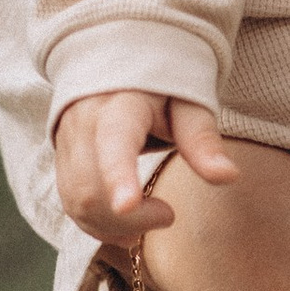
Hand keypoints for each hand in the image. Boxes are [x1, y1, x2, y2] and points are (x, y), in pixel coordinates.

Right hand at [53, 90, 238, 240]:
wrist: (121, 63)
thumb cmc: (162, 87)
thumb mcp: (189, 103)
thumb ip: (202, 140)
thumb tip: (228, 176)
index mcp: (119, 102)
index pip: (114, 141)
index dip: (118, 175)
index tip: (129, 204)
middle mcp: (83, 121)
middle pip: (90, 187)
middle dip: (131, 218)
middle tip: (169, 215)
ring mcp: (66, 141)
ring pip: (76, 201)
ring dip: (113, 227)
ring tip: (153, 220)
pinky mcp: (61, 159)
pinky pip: (71, 203)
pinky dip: (98, 224)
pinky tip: (127, 227)